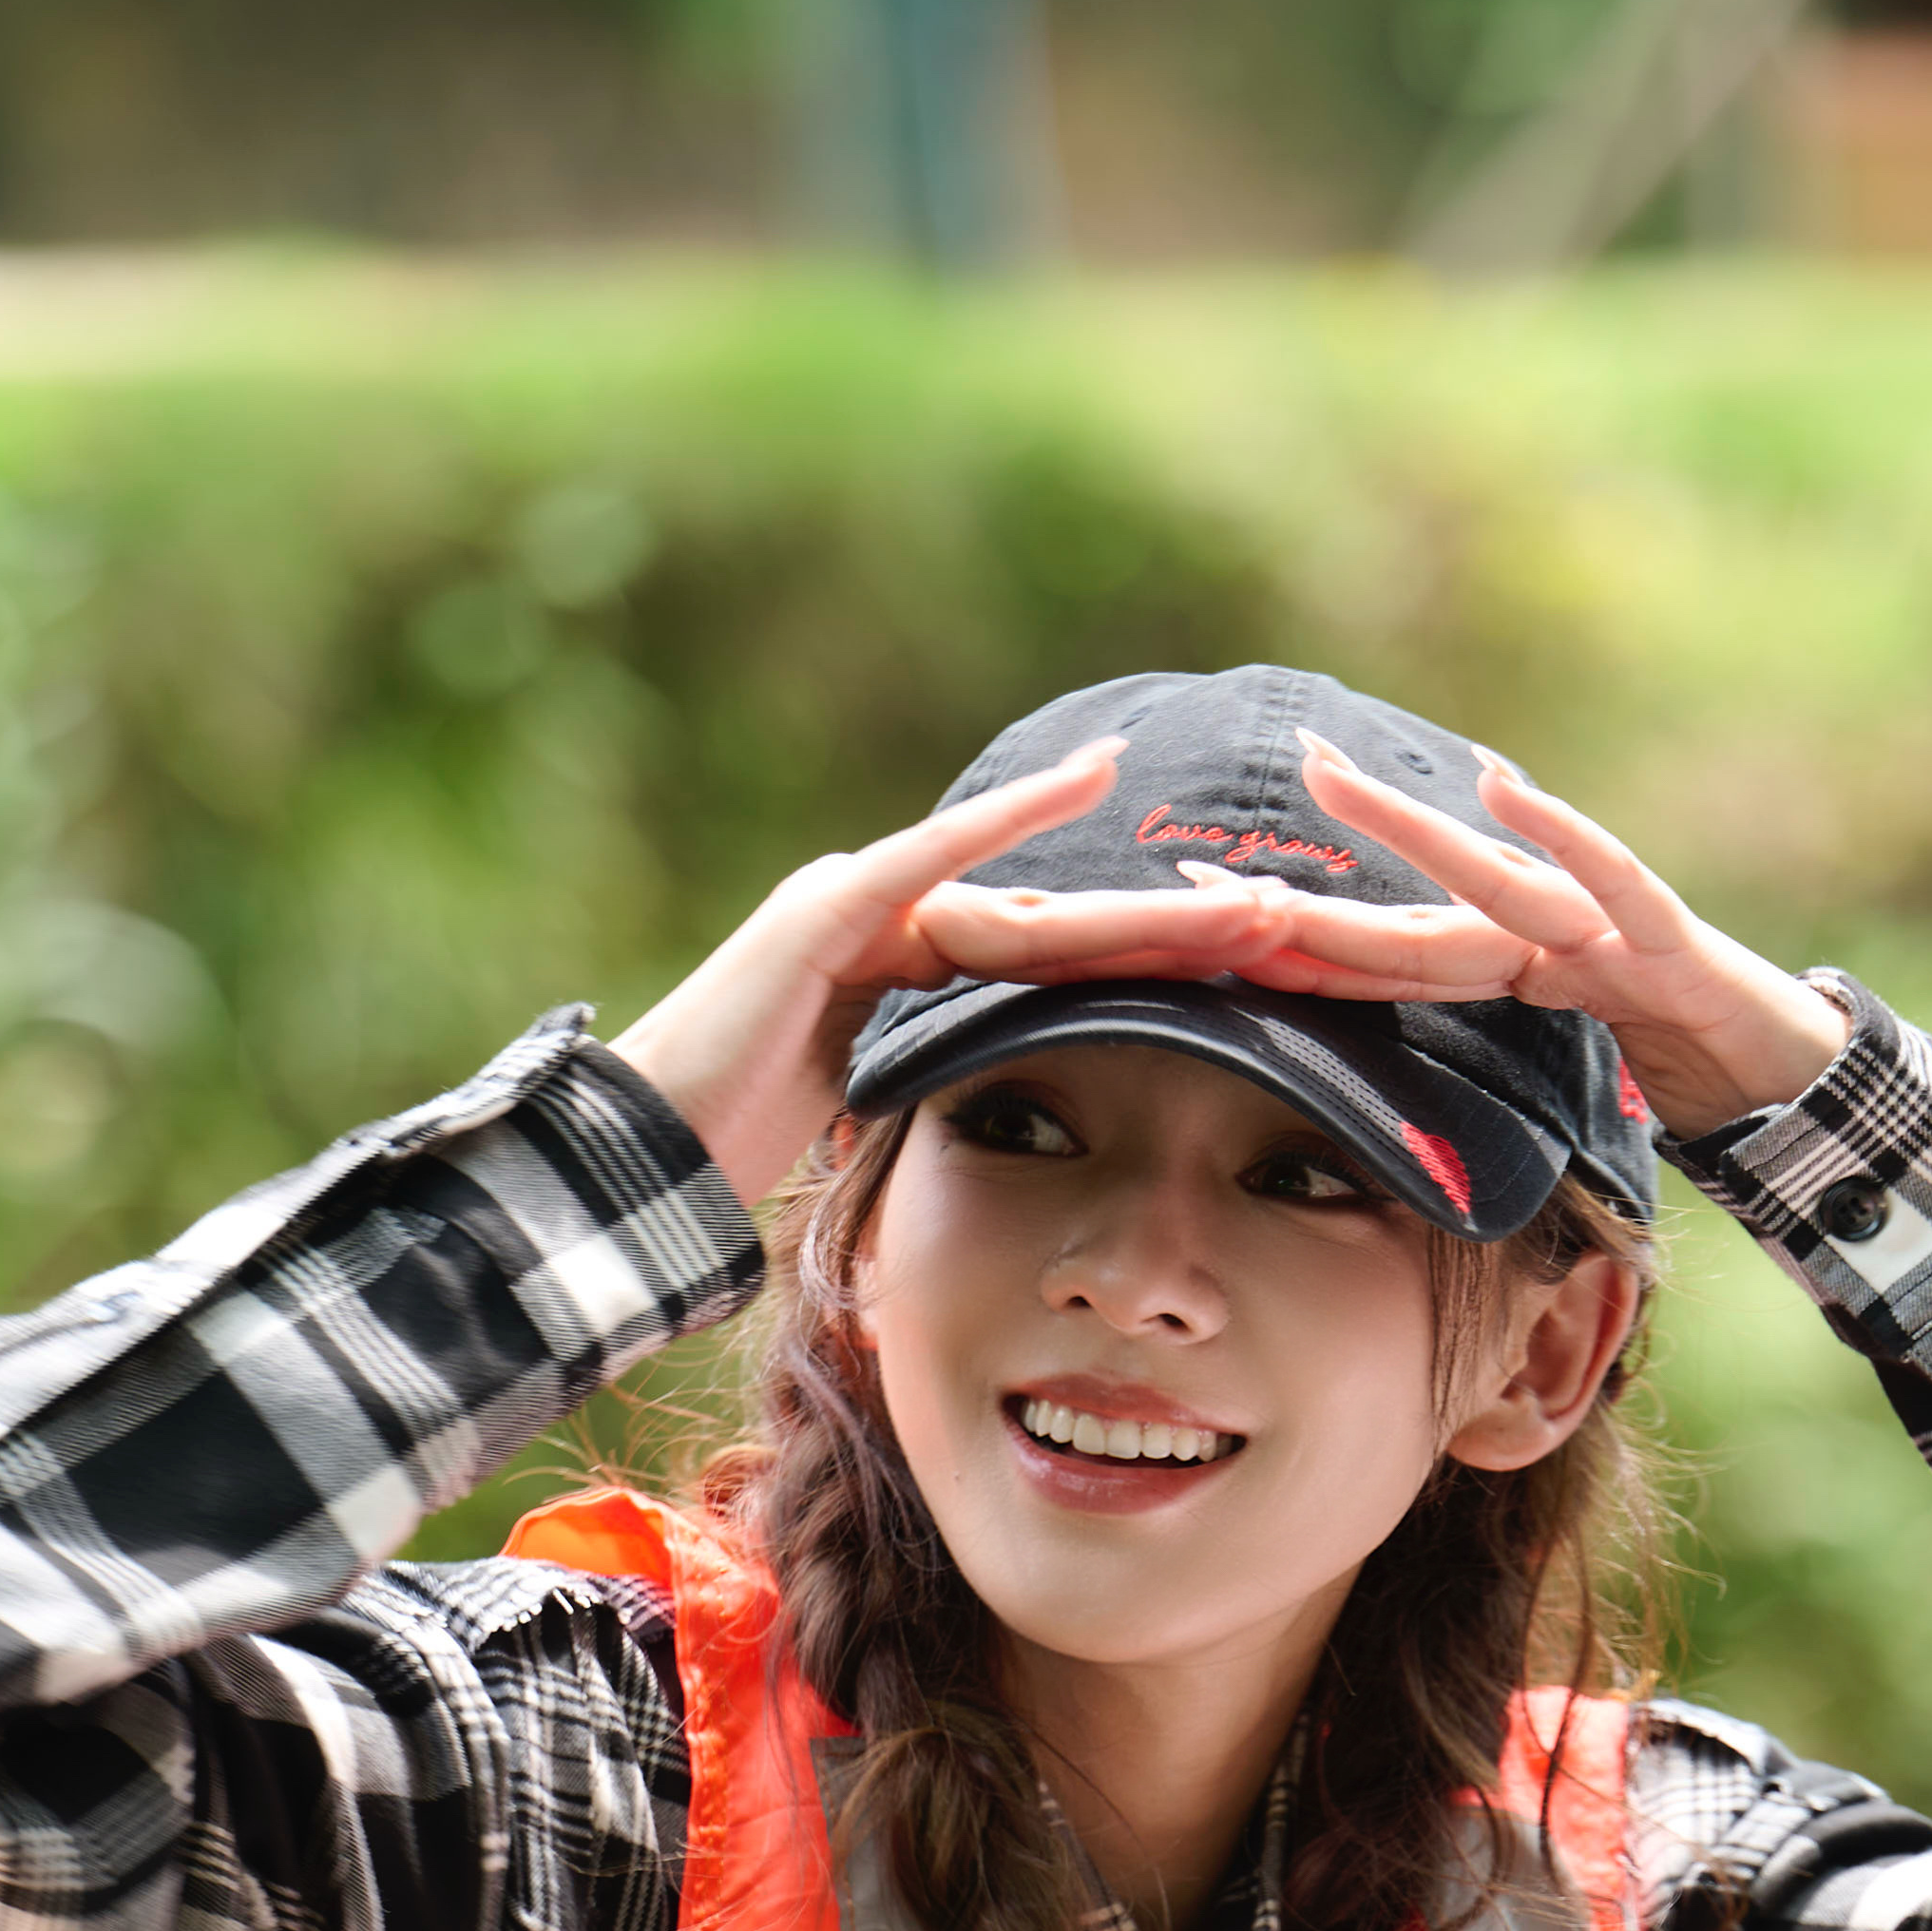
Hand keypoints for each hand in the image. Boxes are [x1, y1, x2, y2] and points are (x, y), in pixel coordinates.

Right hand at [612, 741, 1312, 1211]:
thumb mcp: (876, 1126)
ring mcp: (859, 902)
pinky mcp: (826, 910)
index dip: (1155, 967)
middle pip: (1066, 926)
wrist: (643, 1151)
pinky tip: (1089, 779)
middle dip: (1177, 929)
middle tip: (1288, 918)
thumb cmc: (740, 1151)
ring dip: (1136, 898)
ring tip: (1238, 895)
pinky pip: (934, 859)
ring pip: (1029, 899)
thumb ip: (936, 1098)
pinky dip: (1008, 820)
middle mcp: (898, 921)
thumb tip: (1006, 1138)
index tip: (1252, 970)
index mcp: (917, 978)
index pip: (1060, 970)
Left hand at [1201, 738, 1848, 1146]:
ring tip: (1330, 783)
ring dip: (1407, 834)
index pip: (1378, 967)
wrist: (1786, 1077)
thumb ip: (1476, 1090)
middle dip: (1312, 882)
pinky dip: (1562, 835)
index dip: (1289, 950)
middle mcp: (1539, 939)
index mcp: (1502, 978)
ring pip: (1488, 880)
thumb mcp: (1549, 1095)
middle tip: (1206, 841)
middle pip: (1408, 913)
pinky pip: (1610, 880)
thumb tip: (1379, 1138)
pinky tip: (1501, 788)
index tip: (1192, 922)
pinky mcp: (1669, 939)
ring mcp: (1602, 931)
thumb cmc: (1668, 1077)